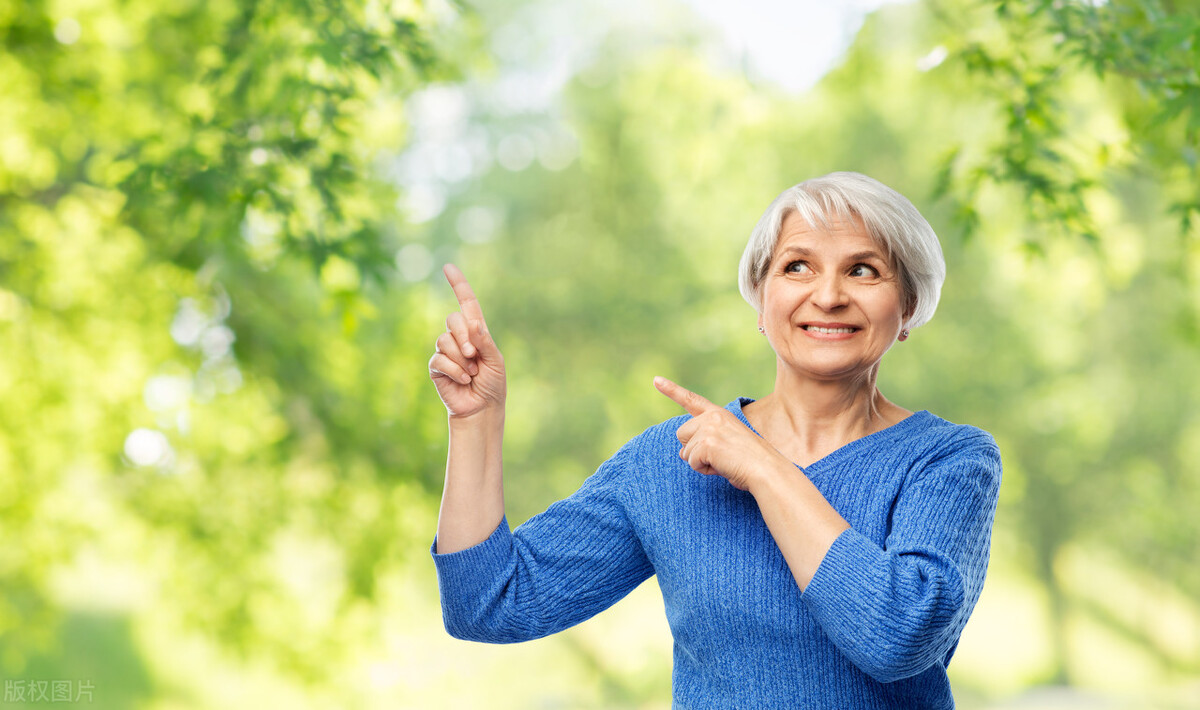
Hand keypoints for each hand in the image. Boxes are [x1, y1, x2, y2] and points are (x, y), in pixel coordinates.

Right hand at [429, 264, 505, 418]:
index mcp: (477, 331)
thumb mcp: (496, 361)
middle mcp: (459, 338)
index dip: (458, 285)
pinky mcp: (436, 367)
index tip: (448, 267)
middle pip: (453, 319)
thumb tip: (473, 323)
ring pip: (444, 340)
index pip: (466, 303)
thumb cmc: (493, 384)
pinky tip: (462, 380)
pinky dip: (454, 370)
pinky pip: (439, 359)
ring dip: (461, 358)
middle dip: (464, 337)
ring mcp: (446, 351)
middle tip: (474, 355)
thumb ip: (485, 341)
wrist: (482, 408)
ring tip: (471, 373)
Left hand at [653, 376, 783, 491]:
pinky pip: (692, 462)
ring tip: (724, 461)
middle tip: (717, 455)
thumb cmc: (750, 461)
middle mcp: (712, 416)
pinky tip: (722, 467)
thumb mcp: (726, 443)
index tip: (656, 380)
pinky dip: (704, 470)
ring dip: (700, 462)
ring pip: (686, 451)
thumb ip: (705, 440)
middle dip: (693, 449)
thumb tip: (682, 453)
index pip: (691, 400)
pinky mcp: (707, 443)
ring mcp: (709, 428)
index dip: (671, 390)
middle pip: (681, 434)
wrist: (767, 469)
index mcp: (719, 414)